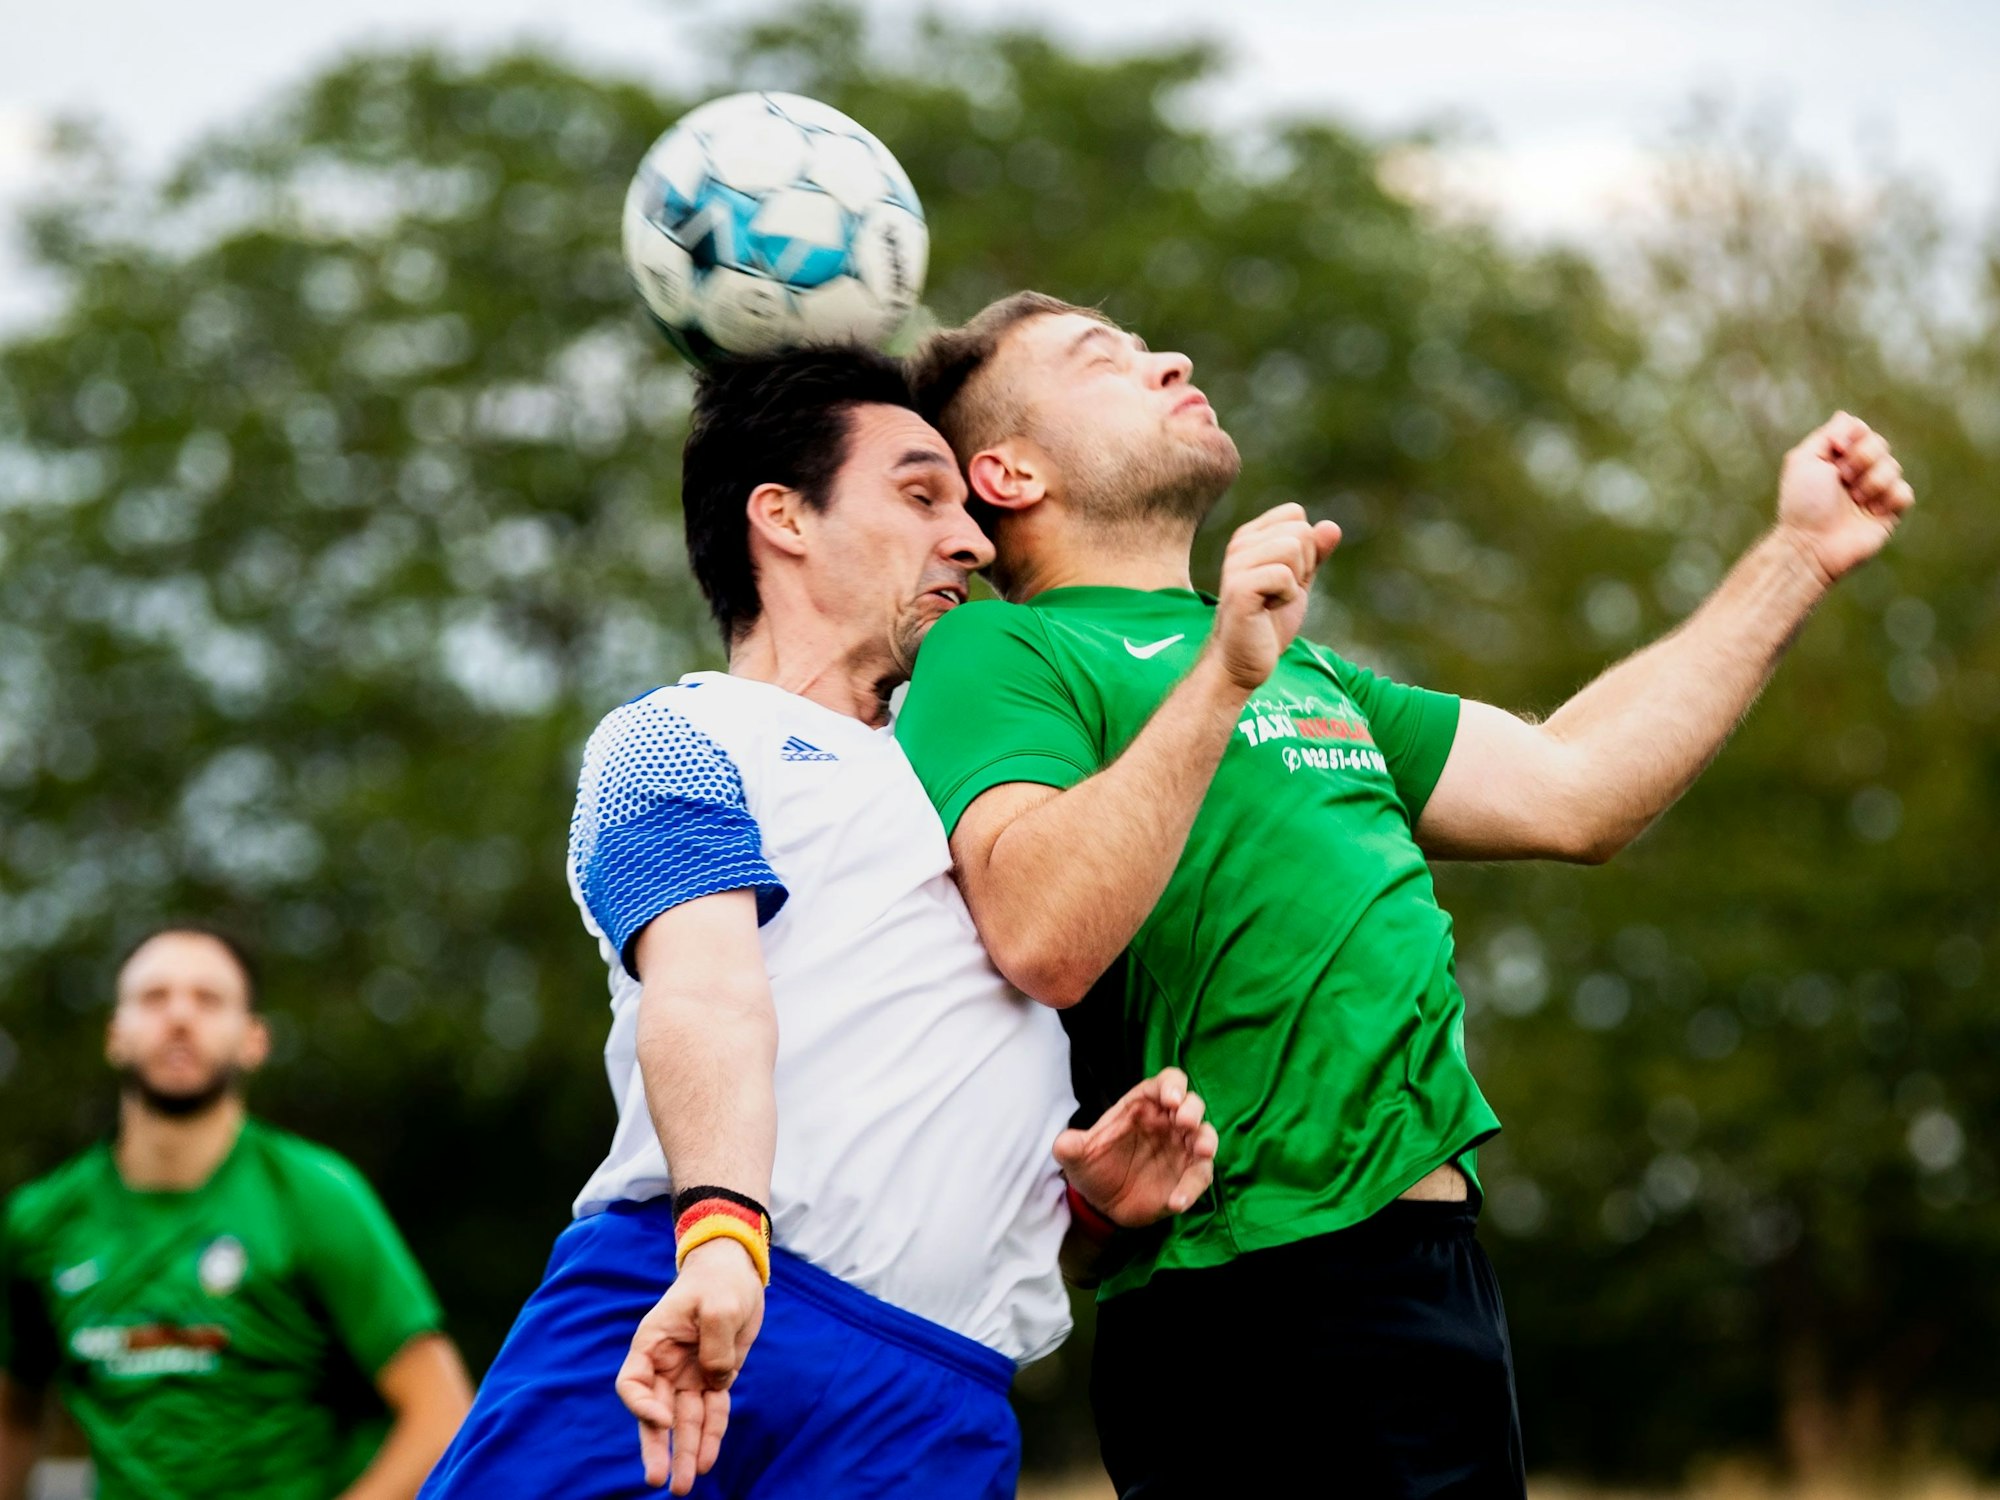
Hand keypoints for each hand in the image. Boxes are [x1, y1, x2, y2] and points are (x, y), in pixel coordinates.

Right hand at [615, 1240, 764, 1493]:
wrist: (736, 1269)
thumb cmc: (719, 1281)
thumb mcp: (719, 1306)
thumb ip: (715, 1348)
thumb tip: (716, 1383)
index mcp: (653, 1343)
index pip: (633, 1384)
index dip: (642, 1407)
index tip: (664, 1420)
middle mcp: (666, 1363)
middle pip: (656, 1413)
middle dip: (658, 1447)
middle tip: (658, 1479)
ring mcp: (689, 1372)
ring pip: (684, 1420)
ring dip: (685, 1451)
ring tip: (684, 1485)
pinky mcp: (714, 1376)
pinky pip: (711, 1411)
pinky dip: (711, 1434)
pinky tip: (707, 1460)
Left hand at [1053, 1067, 1218, 1227]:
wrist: (1100, 1203)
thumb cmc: (1093, 1167)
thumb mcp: (1076, 1156)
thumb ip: (1071, 1147)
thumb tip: (1063, 1143)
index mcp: (1143, 1106)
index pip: (1166, 1083)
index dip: (1173, 1085)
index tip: (1171, 1098)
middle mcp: (1167, 1123)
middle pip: (1191, 1105)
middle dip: (1192, 1109)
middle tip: (1184, 1121)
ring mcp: (1181, 1150)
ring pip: (1205, 1136)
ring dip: (1206, 1141)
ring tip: (1202, 1151)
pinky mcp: (1186, 1177)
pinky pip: (1199, 1177)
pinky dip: (1192, 1188)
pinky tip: (1177, 1201)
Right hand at [1209, 504, 1341, 691]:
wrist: (1243, 661)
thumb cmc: (1268, 622)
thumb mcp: (1299, 582)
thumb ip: (1315, 553)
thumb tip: (1332, 526)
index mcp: (1250, 536)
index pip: (1295, 515)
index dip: (1306, 546)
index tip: (1287, 576)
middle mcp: (1239, 544)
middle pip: (1299, 531)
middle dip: (1303, 565)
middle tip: (1279, 592)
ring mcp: (1236, 564)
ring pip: (1293, 548)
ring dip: (1294, 582)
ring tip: (1272, 600)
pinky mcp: (1239, 587)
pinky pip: (1284, 575)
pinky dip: (1286, 597)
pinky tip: (1267, 610)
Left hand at [1776, 412, 1914, 583]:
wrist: (1810, 543)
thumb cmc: (1802, 504)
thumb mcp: (1804, 461)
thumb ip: (1826, 435)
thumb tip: (1847, 417)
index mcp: (1837, 459)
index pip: (1861, 430)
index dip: (1853, 436)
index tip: (1837, 449)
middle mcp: (1857, 472)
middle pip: (1880, 444)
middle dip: (1861, 459)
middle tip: (1841, 479)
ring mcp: (1874, 492)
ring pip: (1893, 467)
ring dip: (1870, 482)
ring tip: (1853, 500)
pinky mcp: (1889, 513)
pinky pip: (1905, 493)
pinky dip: (1888, 499)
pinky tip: (1870, 512)